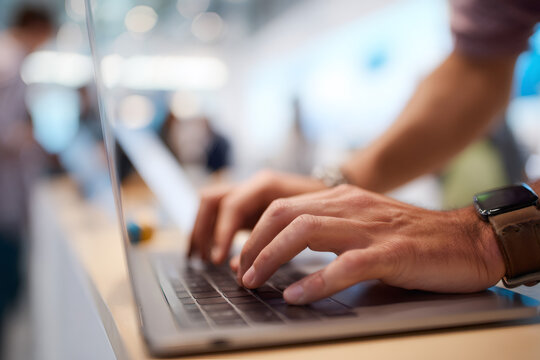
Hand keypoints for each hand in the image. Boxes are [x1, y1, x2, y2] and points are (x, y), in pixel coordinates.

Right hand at [189, 170, 326, 262]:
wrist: (336, 193)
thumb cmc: (329, 211)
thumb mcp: (312, 224)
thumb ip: (281, 243)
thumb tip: (244, 269)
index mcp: (267, 185)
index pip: (232, 206)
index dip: (222, 233)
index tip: (219, 260)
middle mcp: (252, 184)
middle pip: (211, 200)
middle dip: (204, 231)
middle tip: (205, 261)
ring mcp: (248, 192)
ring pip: (209, 203)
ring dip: (200, 230)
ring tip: (199, 259)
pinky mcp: (247, 205)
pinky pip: (217, 212)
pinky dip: (208, 231)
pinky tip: (209, 254)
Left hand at [236, 184, 505, 303]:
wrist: (467, 240)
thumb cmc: (413, 238)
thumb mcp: (364, 223)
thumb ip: (330, 229)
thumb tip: (290, 251)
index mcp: (342, 199)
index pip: (284, 207)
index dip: (255, 232)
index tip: (242, 258)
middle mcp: (350, 206)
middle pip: (285, 214)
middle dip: (254, 243)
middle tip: (241, 272)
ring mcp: (370, 228)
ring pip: (306, 231)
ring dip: (272, 257)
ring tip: (254, 282)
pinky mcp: (391, 252)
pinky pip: (345, 265)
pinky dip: (316, 281)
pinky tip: (297, 296)